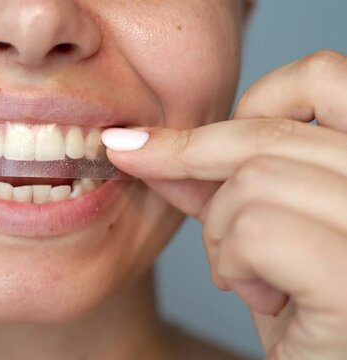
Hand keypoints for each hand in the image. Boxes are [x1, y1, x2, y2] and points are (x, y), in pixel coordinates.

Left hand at [104, 50, 346, 358]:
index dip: (254, 104)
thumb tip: (151, 146)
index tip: (195, 138)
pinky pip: (258, 229)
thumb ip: (223, 184)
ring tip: (247, 274)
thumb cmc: (307, 313)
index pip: (325, 78)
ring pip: (255, 179)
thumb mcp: (266, 232)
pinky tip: (262, 297)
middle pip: (269, 134)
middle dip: (199, 170)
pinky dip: (236, 261)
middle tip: (198, 220)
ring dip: (223, 231)